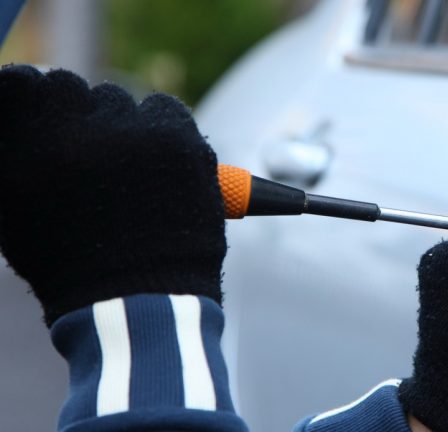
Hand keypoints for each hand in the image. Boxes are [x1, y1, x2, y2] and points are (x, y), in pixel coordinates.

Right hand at [0, 65, 225, 324]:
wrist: (139, 305)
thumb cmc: (76, 272)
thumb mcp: (19, 216)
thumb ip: (19, 160)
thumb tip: (25, 122)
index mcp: (23, 149)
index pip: (22, 83)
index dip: (38, 99)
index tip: (52, 117)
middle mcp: (71, 133)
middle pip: (74, 90)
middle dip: (84, 118)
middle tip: (100, 162)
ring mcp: (126, 133)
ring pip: (122, 101)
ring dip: (125, 127)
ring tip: (136, 179)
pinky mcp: (173, 137)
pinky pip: (165, 108)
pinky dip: (166, 129)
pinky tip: (165, 168)